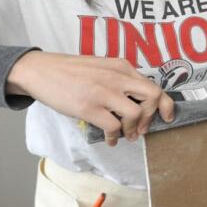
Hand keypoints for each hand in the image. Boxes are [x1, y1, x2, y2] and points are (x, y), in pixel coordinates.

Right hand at [6, 52, 174, 145]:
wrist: (40, 70)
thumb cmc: (70, 71)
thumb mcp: (101, 67)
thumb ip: (120, 79)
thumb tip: (138, 101)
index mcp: (121, 66)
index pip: (154, 85)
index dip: (165, 104)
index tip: (167, 117)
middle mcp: (117, 77)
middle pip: (152, 96)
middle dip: (151, 117)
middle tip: (142, 129)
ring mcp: (103, 91)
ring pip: (135, 113)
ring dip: (133, 129)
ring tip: (125, 135)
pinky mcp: (88, 106)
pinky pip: (113, 126)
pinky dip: (115, 137)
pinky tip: (110, 140)